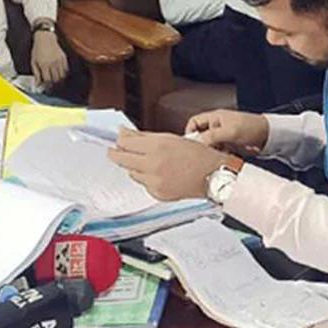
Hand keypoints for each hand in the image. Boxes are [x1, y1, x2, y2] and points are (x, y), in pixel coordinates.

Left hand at [31, 30, 68, 84]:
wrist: (46, 37)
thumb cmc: (38, 49)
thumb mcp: (33, 61)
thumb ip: (36, 73)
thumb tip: (38, 83)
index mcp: (44, 64)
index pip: (47, 80)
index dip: (47, 86)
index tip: (47, 88)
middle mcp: (52, 63)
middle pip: (56, 79)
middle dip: (54, 85)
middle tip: (52, 88)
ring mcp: (59, 61)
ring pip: (62, 76)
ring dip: (60, 81)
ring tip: (57, 83)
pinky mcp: (64, 58)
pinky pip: (66, 70)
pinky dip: (64, 74)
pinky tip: (61, 75)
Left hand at [108, 128, 225, 200]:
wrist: (213, 175)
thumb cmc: (198, 154)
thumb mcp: (171, 138)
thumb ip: (144, 136)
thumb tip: (124, 133)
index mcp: (157, 147)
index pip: (125, 143)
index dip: (119, 140)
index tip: (118, 139)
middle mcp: (153, 165)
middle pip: (122, 159)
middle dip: (116, 154)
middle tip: (114, 151)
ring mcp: (154, 182)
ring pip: (132, 173)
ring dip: (134, 166)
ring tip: (147, 161)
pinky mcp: (157, 194)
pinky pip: (143, 184)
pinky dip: (146, 178)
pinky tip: (158, 173)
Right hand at [185, 109, 268, 153]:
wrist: (270, 136)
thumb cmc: (253, 127)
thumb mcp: (230, 131)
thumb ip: (212, 136)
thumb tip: (197, 143)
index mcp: (215, 117)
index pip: (194, 122)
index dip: (190, 132)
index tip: (190, 145)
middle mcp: (218, 126)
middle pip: (201, 137)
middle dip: (201, 146)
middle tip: (202, 154)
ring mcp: (224, 136)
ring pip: (210, 147)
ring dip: (212, 153)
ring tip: (216, 157)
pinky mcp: (230, 146)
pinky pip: (220, 153)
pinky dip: (220, 157)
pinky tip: (225, 159)